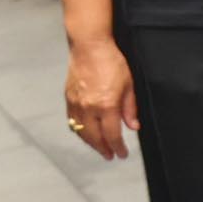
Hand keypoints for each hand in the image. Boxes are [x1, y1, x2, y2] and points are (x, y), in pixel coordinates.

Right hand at [63, 36, 137, 160]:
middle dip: (103, 149)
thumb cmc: (111, 61)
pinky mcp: (69, 98)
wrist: (89, 46)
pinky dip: (79, 130)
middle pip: (95, 138)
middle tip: (110, 155)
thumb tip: (133, 126)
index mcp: (106, 105)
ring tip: (99, 146)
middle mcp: (89, 108)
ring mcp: (77, 103)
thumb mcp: (128, 84)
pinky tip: (85, 131)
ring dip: (90, 142)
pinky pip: (72, 120)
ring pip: (81, 131)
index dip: (118, 147)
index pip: (112, 135)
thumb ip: (130, 108)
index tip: (122, 154)